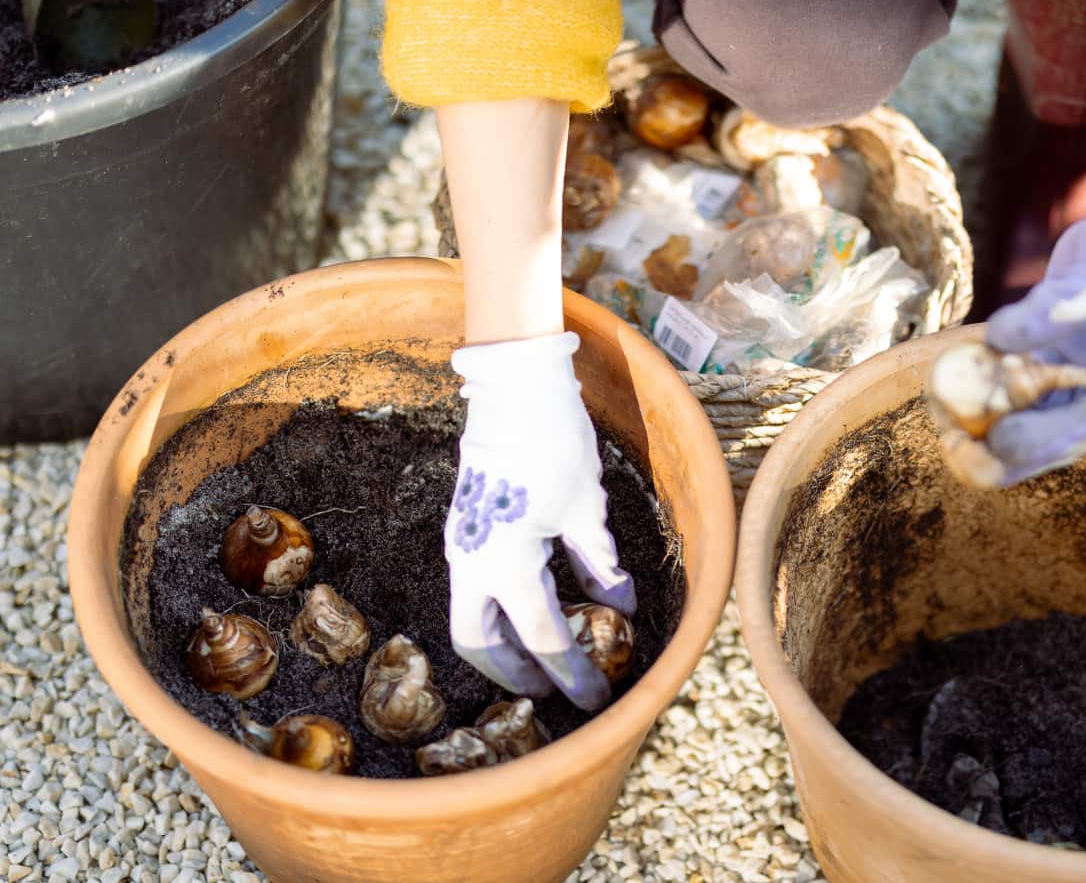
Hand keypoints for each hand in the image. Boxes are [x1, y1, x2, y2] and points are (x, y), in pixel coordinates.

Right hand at [444, 332, 636, 710]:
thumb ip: (600, 565)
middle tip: (554, 688)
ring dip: (508, 642)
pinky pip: (481, 583)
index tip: (598, 699)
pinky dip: (508, 603)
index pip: (543, 639)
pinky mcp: (469, 527)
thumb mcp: (585, 509)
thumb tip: (621, 608)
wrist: (514, 385)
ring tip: (548, 657)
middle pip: (481, 643)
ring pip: (475, 615)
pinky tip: (546, 603)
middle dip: (516, 673)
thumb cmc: (553, 444)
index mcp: (505, 566)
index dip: (573, 675)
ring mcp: (464, 544)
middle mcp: (473, 563)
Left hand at [980, 142, 1085, 483]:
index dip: (1040, 442)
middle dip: (1006, 447)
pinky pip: (1020, 383)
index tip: (995, 445)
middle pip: (1054, 435)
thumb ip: (1055, 312)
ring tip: (944, 427)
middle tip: (957, 455)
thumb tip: (998, 340)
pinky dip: (989, 388)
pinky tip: (950, 395)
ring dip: (990, 421)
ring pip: (1032, 414)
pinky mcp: (1060, 359)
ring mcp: (1084, 379)